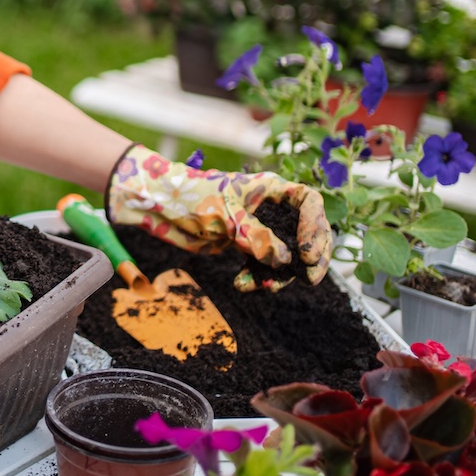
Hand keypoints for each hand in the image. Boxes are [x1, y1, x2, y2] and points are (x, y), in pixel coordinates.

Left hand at [105, 143, 331, 283]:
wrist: (159, 207)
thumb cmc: (191, 197)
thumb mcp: (224, 215)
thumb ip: (255, 236)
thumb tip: (284, 260)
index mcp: (270, 188)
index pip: (309, 202)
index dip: (316, 227)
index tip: (307, 253)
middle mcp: (270, 207)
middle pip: (307, 232)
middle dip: (310, 257)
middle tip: (309, 279)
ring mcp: (259, 227)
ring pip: (287, 255)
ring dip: (280, 274)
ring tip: (265, 287)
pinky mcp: (244, 245)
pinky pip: (263, 265)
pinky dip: (258, 277)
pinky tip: (242, 284)